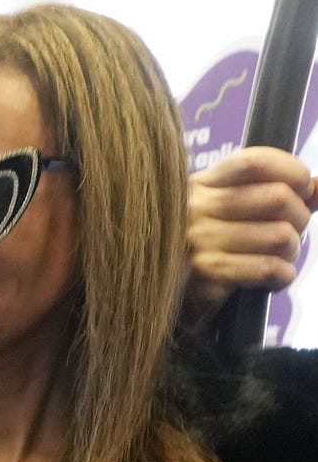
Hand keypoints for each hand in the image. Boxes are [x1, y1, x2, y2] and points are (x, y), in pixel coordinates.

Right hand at [184, 146, 314, 322]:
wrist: (158, 299)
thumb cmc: (204, 251)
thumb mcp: (228, 212)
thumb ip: (274, 194)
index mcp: (201, 185)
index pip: (255, 162)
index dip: (293, 171)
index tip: (304, 189)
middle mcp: (196, 210)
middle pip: (278, 197)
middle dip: (301, 218)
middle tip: (292, 232)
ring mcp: (198, 243)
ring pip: (279, 235)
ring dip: (292, 250)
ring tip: (281, 258)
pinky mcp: (204, 276)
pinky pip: (267, 268)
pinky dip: (284, 276)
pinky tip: (275, 279)